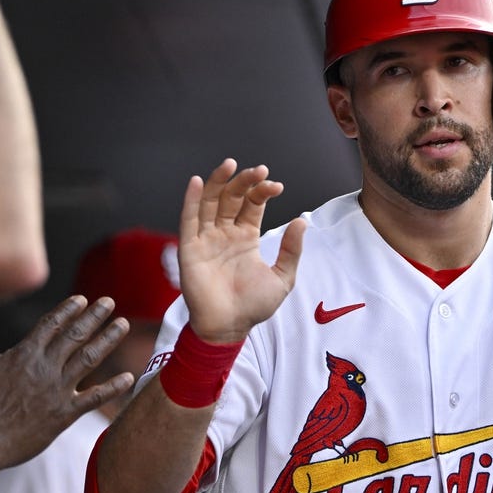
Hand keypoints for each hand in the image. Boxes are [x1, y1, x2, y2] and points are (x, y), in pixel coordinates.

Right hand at [0, 296, 132, 471]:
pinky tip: (129, 377)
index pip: (52, 324)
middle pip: (75, 335)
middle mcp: (45, 367)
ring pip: (89, 358)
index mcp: (24, 354)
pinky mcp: (64, 414)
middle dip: (94, 316)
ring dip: (108, 340)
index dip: (69, 309)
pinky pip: (94, 398)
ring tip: (123, 324)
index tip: (83, 299)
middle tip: (110, 302)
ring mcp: (57, 390)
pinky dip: (113, 388)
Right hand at [178, 159, 306, 343]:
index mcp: (246, 237)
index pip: (252, 204)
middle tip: (259, 170)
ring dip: (218, 182)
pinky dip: (190, 200)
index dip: (262, 191)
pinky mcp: (190, 249)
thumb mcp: (283, 277)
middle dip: (244, 181)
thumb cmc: (254, 306)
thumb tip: (303, 221)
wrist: (230, 328)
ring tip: (230, 165)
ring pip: (209, 202)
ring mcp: (206, 239)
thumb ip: (291, 250)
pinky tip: (196, 182)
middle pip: (231, 198)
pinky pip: (188, 220)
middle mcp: (225, 234)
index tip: (276, 186)